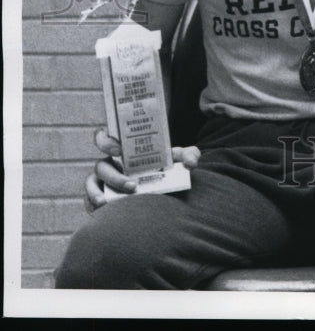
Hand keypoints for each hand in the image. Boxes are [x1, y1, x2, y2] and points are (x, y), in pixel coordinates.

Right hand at [83, 128, 200, 212]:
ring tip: (109, 203)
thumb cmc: (166, 168)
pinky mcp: (98, 198)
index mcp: (124, 149)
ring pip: (91, 184)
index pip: (106, 138)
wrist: (163, 188)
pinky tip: (103, 210)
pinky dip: (92, 205)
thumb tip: (191, 162)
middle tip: (133, 186)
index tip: (119, 149)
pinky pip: (89, 201)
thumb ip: (189, 154)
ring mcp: (102, 181)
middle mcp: (110, 163)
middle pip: (101, 166)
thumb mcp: (178, 159)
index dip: (106, 141)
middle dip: (114, 176)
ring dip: (96, 193)